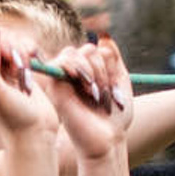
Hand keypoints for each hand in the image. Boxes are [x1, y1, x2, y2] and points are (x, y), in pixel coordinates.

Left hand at [0, 28, 60, 150]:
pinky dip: (31, 52)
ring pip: (13, 39)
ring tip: (27, 70)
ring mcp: (5, 67)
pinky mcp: (21, 68)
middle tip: (20, 66)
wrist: (34, 131)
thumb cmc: (13, 116)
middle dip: (13, 44)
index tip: (8, 55)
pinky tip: (33, 67)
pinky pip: (25, 47)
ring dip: (24, 49)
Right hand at [31, 33, 133, 161]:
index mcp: (87, 73)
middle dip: (101, 66)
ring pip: (76, 53)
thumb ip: (114, 58)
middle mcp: (73, 76)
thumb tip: (103, 37)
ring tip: (95, 92)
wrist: (107, 138)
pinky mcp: (54, 87)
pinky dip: (77, 67)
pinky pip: (61, 61)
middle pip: (86, 49)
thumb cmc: (115, 115)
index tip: (113, 82)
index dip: (107, 59)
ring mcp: (62, 81)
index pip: (94, 50)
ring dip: (93, 70)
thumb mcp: (120, 80)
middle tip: (103, 90)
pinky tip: (85, 85)